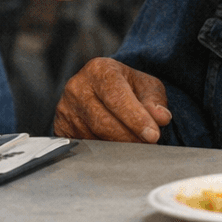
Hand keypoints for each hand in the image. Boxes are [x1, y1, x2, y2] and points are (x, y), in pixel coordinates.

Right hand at [54, 58, 171, 142]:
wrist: (101, 88)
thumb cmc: (126, 86)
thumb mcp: (145, 86)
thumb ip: (154, 100)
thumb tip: (161, 117)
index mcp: (99, 69)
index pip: (116, 97)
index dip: (136, 118)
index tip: (153, 135)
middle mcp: (77, 87)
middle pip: (103, 122)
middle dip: (129, 137)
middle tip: (148, 145)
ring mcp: (65, 109)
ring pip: (93, 137)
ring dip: (118, 146)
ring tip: (135, 144)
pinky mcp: (60, 128)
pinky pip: (83, 147)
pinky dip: (102, 151)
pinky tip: (116, 148)